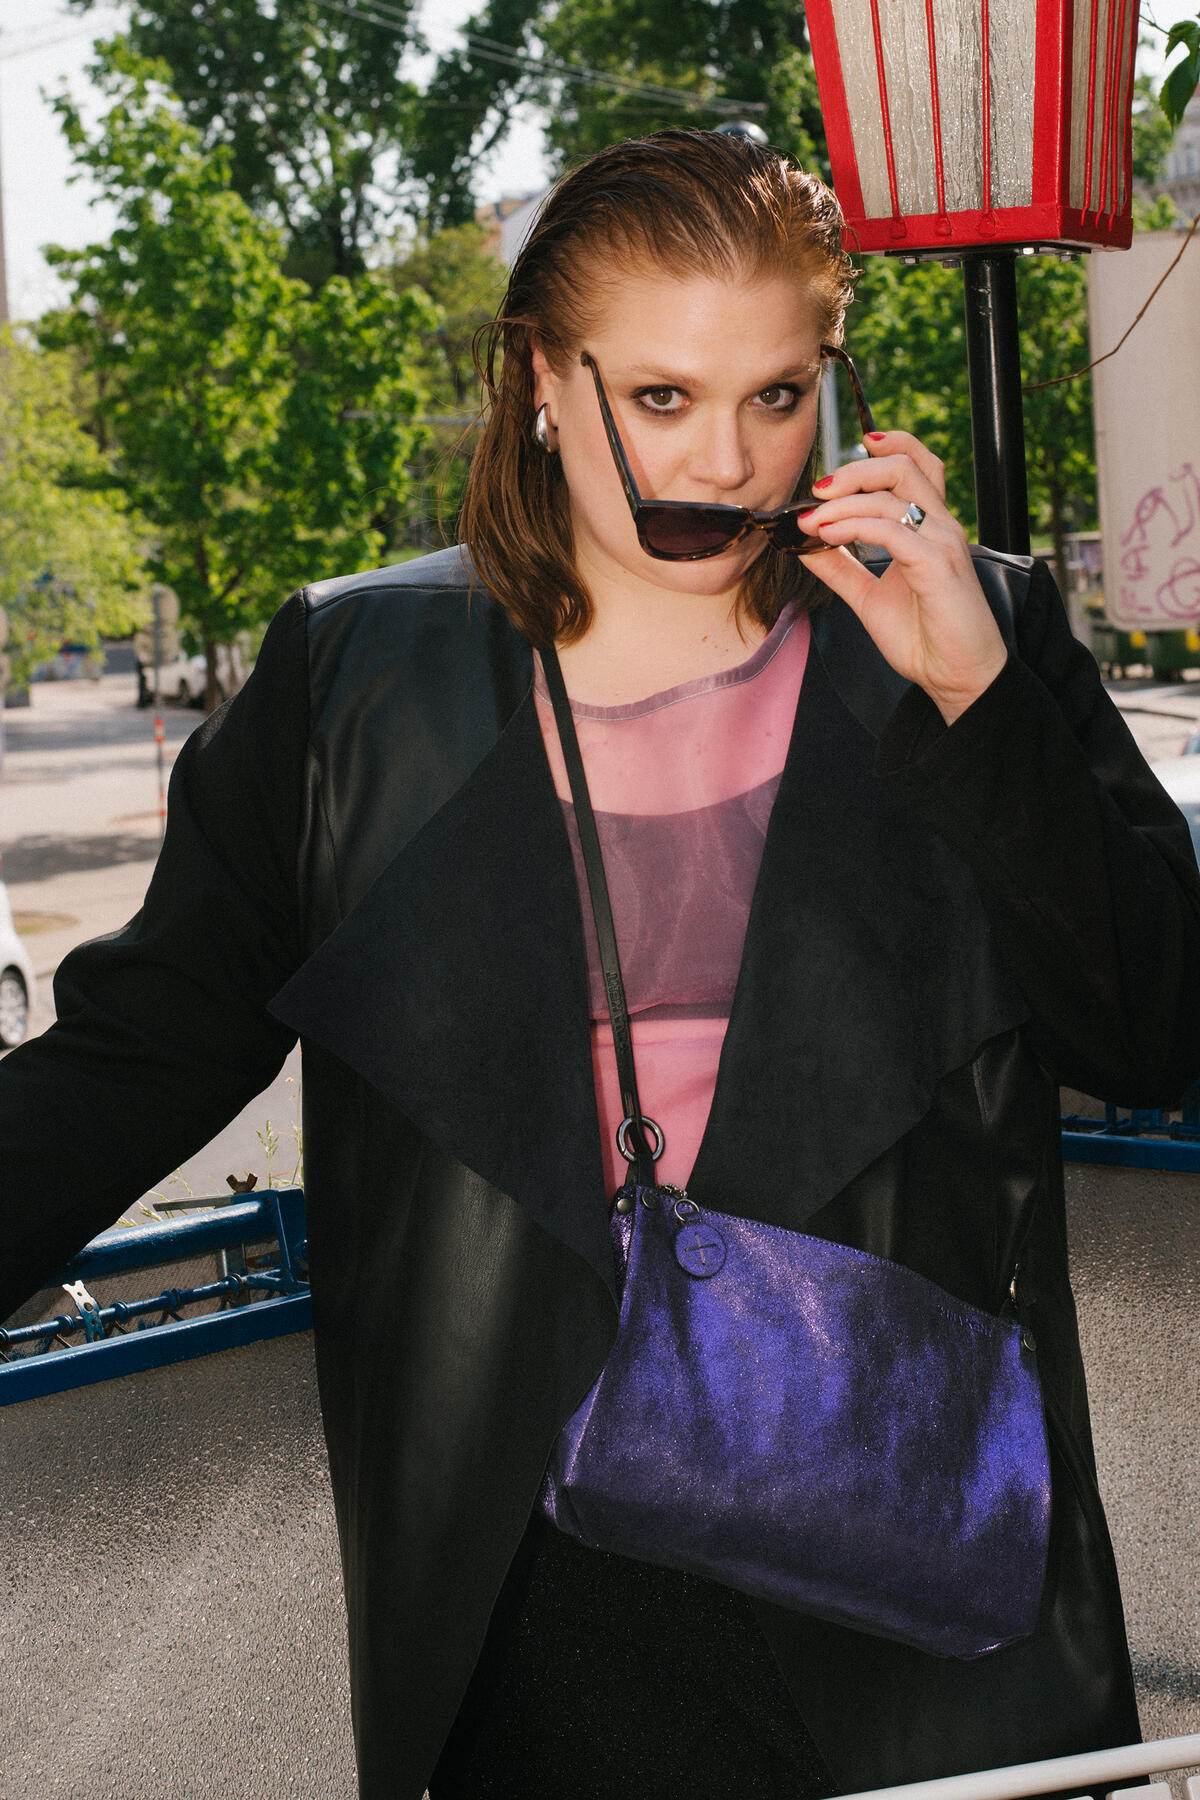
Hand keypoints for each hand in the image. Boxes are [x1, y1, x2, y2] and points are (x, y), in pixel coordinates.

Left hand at [796, 431, 1007, 724]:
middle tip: (817, 491)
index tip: (848, 456)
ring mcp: (942, 544)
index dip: (888, 446)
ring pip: (894, 494)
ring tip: (811, 522)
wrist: (956, 677)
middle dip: (855, 470)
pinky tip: (828, 537)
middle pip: (904, 467)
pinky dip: (854, 528)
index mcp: (931, 528)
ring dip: (844, 502)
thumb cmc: (924, 637)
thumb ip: (840, 569)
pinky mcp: (938, 567)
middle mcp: (941, 527)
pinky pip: (892, 531)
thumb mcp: (869, 598)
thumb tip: (803, 544)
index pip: (918, 465)